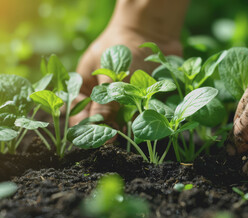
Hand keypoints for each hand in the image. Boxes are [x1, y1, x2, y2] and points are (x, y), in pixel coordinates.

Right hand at [70, 0, 187, 125]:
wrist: (152, 31)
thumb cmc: (124, 46)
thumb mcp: (111, 74)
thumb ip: (106, 101)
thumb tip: (100, 126)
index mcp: (86, 84)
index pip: (78, 110)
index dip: (84, 124)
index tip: (93, 136)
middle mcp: (102, 92)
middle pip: (99, 116)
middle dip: (104, 128)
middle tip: (111, 138)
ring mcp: (121, 95)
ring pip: (118, 117)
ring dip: (121, 126)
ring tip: (124, 135)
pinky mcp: (140, 97)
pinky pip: (136, 112)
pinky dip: (137, 120)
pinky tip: (138, 127)